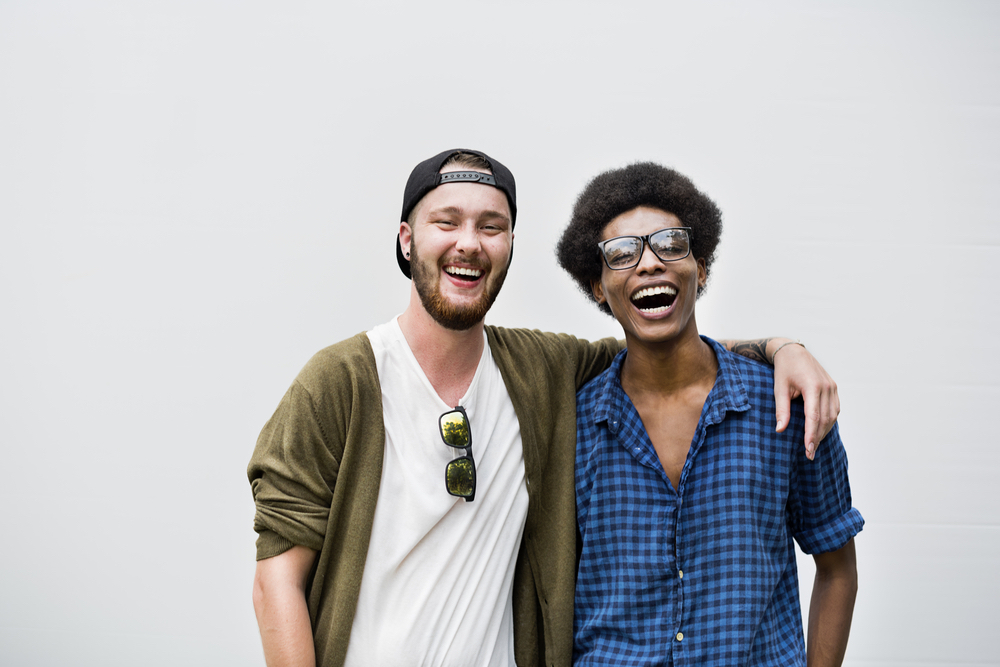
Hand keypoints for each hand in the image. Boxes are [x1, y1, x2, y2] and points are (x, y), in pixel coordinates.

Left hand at [771, 340, 838, 459]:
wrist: (793, 352)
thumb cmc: (784, 370)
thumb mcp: (779, 389)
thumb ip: (781, 409)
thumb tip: (780, 430)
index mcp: (813, 386)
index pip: (814, 417)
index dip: (811, 435)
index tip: (808, 450)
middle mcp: (826, 387)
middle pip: (825, 419)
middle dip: (818, 438)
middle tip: (809, 454)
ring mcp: (832, 387)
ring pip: (832, 416)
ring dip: (824, 432)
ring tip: (814, 445)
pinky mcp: (833, 388)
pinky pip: (835, 409)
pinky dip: (829, 422)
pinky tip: (820, 431)